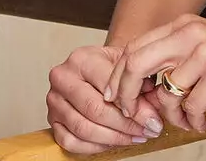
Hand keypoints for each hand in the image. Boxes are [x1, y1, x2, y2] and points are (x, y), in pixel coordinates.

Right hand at [47, 44, 164, 154]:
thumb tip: (153, 109)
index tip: (152, 118)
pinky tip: (115, 142)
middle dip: (125, 125)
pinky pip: (71, 142)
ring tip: (135, 137)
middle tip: (147, 131)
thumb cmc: (110, 63)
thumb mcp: (127, 61)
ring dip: (114, 138)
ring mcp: (54, 101)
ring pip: (83, 129)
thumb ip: (140, 81)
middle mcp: (63, 78)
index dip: (134, 106)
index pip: (109, 87)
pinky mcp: (52, 121)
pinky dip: (95, 147)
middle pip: (95, 110)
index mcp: (81, 58)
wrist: (93, 64)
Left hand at [104, 13, 205, 132]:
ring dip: (172, 116)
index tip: (120, 100)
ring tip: (189, 119)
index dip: (119, 78)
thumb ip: (176, 56)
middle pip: (136, 65)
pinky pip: (190, 108)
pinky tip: (204, 121)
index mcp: (184, 24)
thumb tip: (139, 84)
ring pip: (165, 93)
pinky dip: (194, 121)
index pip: (134, 48)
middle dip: (129, 97)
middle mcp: (191, 32)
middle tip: (137, 117)